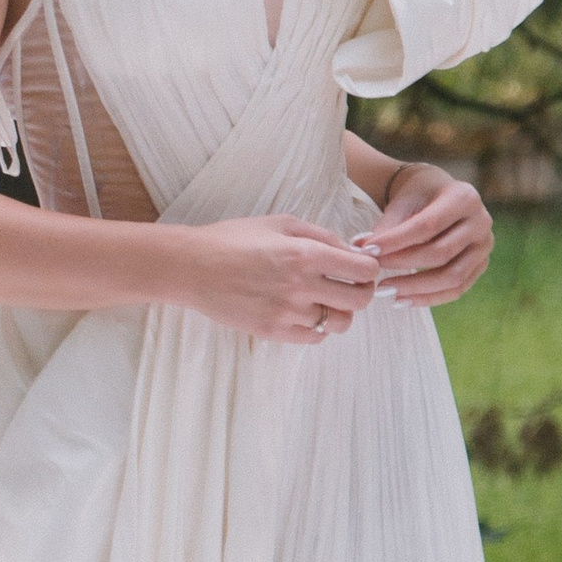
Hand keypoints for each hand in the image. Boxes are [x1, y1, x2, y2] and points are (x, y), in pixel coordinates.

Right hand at [178, 215, 383, 342]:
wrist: (192, 267)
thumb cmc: (234, 239)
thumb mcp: (280, 223)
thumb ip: (321, 235)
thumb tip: (352, 250)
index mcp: (305, 253)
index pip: (364, 270)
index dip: (369, 268)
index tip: (362, 267)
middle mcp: (301, 285)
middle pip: (359, 301)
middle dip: (362, 292)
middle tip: (352, 285)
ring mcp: (288, 312)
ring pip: (339, 323)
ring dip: (340, 312)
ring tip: (326, 301)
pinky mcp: (274, 332)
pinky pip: (315, 338)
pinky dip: (319, 327)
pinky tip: (307, 313)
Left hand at [356, 163, 491, 308]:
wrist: (440, 195)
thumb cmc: (418, 196)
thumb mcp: (402, 202)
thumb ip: (386, 226)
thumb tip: (361, 250)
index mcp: (463, 197)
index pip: (427, 225)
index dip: (396, 241)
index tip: (367, 252)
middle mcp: (481, 221)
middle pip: (441, 253)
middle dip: (403, 265)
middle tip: (373, 273)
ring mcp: (485, 246)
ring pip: (452, 277)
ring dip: (416, 288)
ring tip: (386, 291)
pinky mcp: (481, 265)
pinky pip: (457, 289)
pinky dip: (429, 298)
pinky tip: (403, 300)